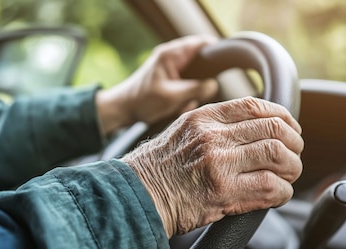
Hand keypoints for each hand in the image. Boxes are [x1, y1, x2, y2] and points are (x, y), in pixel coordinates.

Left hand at [96, 36, 218, 134]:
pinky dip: (184, 99)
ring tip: (180, 105)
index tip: (223, 68)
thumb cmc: (142, 101)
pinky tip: (175, 107)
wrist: (122, 109)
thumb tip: (214, 85)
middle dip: (201, 83)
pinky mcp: (169, 80)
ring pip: (195, 79)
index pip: (201, 43)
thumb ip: (196, 89)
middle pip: (201, 64)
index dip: (215, 52)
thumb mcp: (172, 96)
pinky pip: (186, 87)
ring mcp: (170, 68)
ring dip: (191, 94)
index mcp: (171, 54)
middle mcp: (171, 57)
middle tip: (194, 95)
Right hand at [122, 97, 302, 237]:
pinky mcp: (224, 193)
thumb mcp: (184, 130)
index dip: (282, 116)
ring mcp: (219, 164)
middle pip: (274, 129)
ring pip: (279, 156)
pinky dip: (281, 192)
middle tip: (293, 155)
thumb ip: (216, 124)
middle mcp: (213, 137)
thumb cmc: (159, 168)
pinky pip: (270, 187)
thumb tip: (255, 125)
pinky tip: (276, 194)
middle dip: (293, 143)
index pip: (255, 105)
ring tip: (286, 176)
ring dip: (291, 168)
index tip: (290, 128)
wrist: (137, 196)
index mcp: (204, 117)